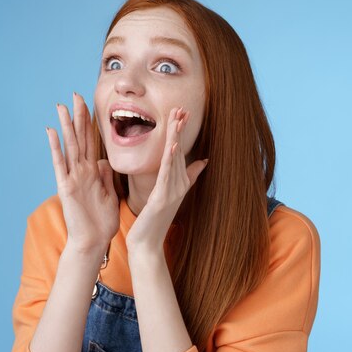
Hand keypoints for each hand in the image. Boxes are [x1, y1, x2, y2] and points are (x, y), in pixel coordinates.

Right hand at [46, 92, 119, 254]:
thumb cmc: (102, 222)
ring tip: (61, 106)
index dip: (91, 123)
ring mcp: (72, 177)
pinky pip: (60, 164)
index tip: (90, 105)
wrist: (93, 243)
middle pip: (80, 138)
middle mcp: (81, 171)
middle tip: (76, 95)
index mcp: (92, 172)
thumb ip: (106, 177)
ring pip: (69, 146)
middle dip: (78, 117)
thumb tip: (103, 161)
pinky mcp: (66, 186)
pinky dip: (56, 148)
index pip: (92, 142)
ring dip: (66, 126)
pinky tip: (51, 132)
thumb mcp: (109, 195)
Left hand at [125, 107, 207, 252]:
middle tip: (181, 108)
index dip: (180, 132)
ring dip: (175, 138)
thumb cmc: (155, 220)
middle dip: (179, 129)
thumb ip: (188, 177)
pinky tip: (171, 146)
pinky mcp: (162, 198)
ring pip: (174, 159)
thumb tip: (203, 161)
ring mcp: (172, 191)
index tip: (183, 113)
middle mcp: (178, 184)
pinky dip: (169, 160)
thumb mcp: (172, 194)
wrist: (147, 243)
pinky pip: (166, 175)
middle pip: (178, 151)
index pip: (179, 151)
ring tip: (177, 119)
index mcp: (178, 181)